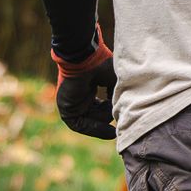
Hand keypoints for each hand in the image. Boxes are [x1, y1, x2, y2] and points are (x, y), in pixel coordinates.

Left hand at [51, 25, 116, 139]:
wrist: (83, 58)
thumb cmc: (100, 65)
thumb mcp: (114, 82)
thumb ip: (117, 98)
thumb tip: (123, 114)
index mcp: (89, 88)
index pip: (101, 107)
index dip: (112, 112)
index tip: (124, 117)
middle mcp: (81, 97)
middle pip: (96, 116)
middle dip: (109, 116)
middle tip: (122, 118)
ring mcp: (73, 104)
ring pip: (91, 121)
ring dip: (105, 120)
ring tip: (115, 115)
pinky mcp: (67, 110)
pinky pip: (81, 125)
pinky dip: (96, 130)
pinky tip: (111, 132)